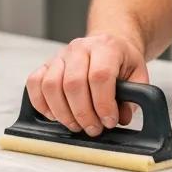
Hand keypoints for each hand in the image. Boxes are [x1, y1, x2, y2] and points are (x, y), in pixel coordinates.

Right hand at [25, 33, 148, 135]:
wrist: (109, 43)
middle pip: (73, 83)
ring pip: (51, 85)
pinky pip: (34, 83)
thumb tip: (121, 117)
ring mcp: (60, 55)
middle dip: (83, 114)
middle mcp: (80, 48)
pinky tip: (56, 115)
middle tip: (93, 129)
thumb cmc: (122, 61)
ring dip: (63, 113)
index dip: (103, 104)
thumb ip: (134, 96)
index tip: (109, 121)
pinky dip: (42, 104)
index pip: (99, 76)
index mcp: (106, 47)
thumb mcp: (138, 74)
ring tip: (76, 125)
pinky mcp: (46, 64)